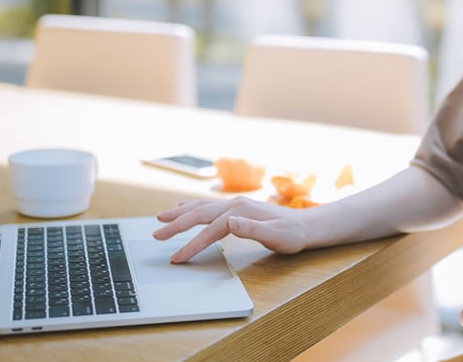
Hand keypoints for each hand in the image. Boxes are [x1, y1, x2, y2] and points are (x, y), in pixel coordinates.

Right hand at [153, 196, 309, 261]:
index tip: (178, 258)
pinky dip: (191, 208)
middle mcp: (235, 204)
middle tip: (156, 235)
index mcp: (241, 211)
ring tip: (160, 218)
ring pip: (201, 207)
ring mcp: (234, 204)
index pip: (211, 229)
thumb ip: (252, 229)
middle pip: (199, 213)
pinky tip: (182, 208)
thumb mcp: (276, 235)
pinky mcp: (235, 208)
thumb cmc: (292, 234)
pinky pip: (207, 207)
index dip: (193, 244)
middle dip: (176, 225)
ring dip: (180, 213)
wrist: (305, 226)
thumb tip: (229, 222)